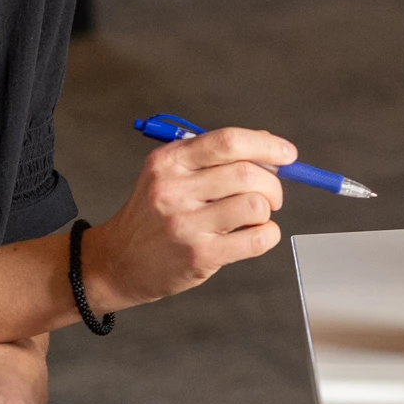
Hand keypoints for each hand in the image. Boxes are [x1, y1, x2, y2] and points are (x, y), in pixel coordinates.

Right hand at [81, 127, 293, 311]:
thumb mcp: (168, 174)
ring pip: (255, 205)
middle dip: (273, 182)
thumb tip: (269, 148)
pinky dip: (268, 235)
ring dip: (268, 210)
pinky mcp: (199, 256)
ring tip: (256, 216)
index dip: (266, 145)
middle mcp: (174, 190)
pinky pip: (256, 239)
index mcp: (169, 161)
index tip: (287, 154)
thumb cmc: (152, 215)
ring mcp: (186, 225)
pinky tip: (256, 235)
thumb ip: (213, 158)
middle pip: (248, 173)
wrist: (116, 262)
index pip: (228, 142)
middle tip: (272, 194)